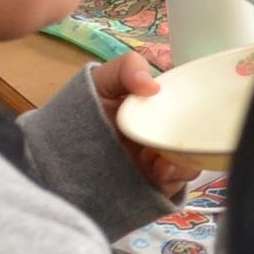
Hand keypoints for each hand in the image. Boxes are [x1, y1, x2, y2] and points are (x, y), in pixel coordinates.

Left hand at [90, 47, 193, 198]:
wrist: (55, 158)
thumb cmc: (80, 112)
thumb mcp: (101, 81)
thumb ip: (126, 69)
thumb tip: (153, 85)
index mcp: (159, 106)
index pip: (191, 101)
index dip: (198, 102)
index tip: (192, 104)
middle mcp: (165, 131)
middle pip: (196, 132)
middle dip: (194, 136)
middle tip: (176, 137)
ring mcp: (162, 159)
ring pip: (192, 159)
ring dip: (185, 159)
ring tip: (163, 159)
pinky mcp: (156, 184)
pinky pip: (177, 183)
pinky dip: (174, 177)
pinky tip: (160, 171)